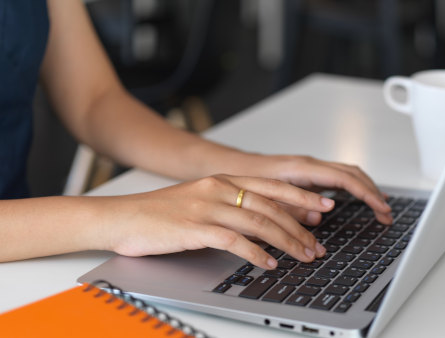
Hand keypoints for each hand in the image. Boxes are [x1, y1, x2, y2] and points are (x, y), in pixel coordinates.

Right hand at [102, 174, 332, 269]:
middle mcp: (218, 189)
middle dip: (300, 227)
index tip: (324, 206)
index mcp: (222, 180)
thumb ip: (229, 205)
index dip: (301, 197)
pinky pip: (235, 241)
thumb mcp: (199, 200)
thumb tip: (261, 221)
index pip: (272, 187)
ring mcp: (207, 207)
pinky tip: (268, 264)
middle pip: (271, 206)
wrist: (120, 217)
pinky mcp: (195, 228)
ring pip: (259, 222)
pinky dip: (256, 254)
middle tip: (318, 244)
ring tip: (303, 256)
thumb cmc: (159, 214)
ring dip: (286, 242)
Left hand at [244, 155, 392, 224]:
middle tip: (387, 214)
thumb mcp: (265, 198)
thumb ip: (291, 207)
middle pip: (352, 173)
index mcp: (301, 168)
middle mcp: (309, 164)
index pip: (344, 178)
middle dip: (373, 193)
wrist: (231, 167)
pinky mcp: (309, 173)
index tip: (381, 208)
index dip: (366, 194)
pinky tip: (361, 199)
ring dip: (367, 190)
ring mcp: (310, 167)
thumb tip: (319, 216)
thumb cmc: (244, 180)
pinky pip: (338, 177)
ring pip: (348, 173)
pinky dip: (354, 188)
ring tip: (380, 209)